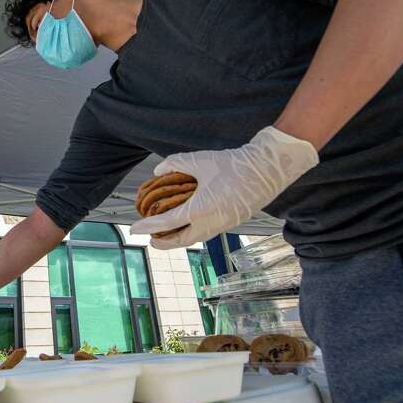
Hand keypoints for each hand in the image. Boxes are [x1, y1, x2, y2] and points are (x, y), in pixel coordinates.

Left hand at [130, 126, 317, 248]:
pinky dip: (194, 232)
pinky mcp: (234, 221)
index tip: (134, 229)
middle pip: (182, 240)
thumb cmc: (233, 163)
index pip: (168, 222)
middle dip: (164, 243)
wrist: (268, 168)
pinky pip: (208, 232)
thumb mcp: (199, 159)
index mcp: (201, 209)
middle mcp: (212, 222)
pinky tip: (189, 224)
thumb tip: (157, 170)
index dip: (148, 226)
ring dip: (179, 238)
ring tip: (167, 234)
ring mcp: (224, 224)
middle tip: (150, 240)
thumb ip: (174, 163)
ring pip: (196, 237)